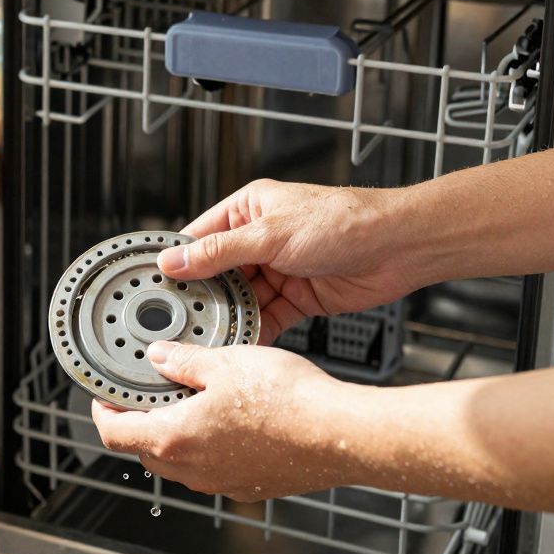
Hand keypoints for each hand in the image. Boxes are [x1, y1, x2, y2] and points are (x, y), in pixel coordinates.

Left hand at [92, 340, 358, 500]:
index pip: (113, 434)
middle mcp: (192, 469)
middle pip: (143, 449)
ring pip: (178, 460)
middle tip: (145, 390)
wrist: (339, 435)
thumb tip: (158, 357)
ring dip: (173, 432)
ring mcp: (220, 482)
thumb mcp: (224, 362)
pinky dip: (206, 445)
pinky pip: (211, 467)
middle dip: (138, 420)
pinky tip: (228, 418)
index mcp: (175, 438)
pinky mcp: (247, 484)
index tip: (105, 395)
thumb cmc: (288, 401)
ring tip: (189, 398)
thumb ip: (182, 361)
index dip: (102, 412)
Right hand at [157, 179, 419, 340]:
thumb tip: (174, 260)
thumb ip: (219, 252)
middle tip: (178, 319)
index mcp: (248, 209)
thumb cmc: (343, 221)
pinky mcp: (297, 297)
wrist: (399, 247)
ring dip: (227, 316)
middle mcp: (260, 239)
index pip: (200, 236)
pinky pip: (265, 317)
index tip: (154, 282)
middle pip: (217, 272)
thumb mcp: (270, 234)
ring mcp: (278, 270)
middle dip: (202, 295)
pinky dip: (253, 331)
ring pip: (240, 298)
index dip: (177, 260)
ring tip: (207, 336)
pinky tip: (240, 343)